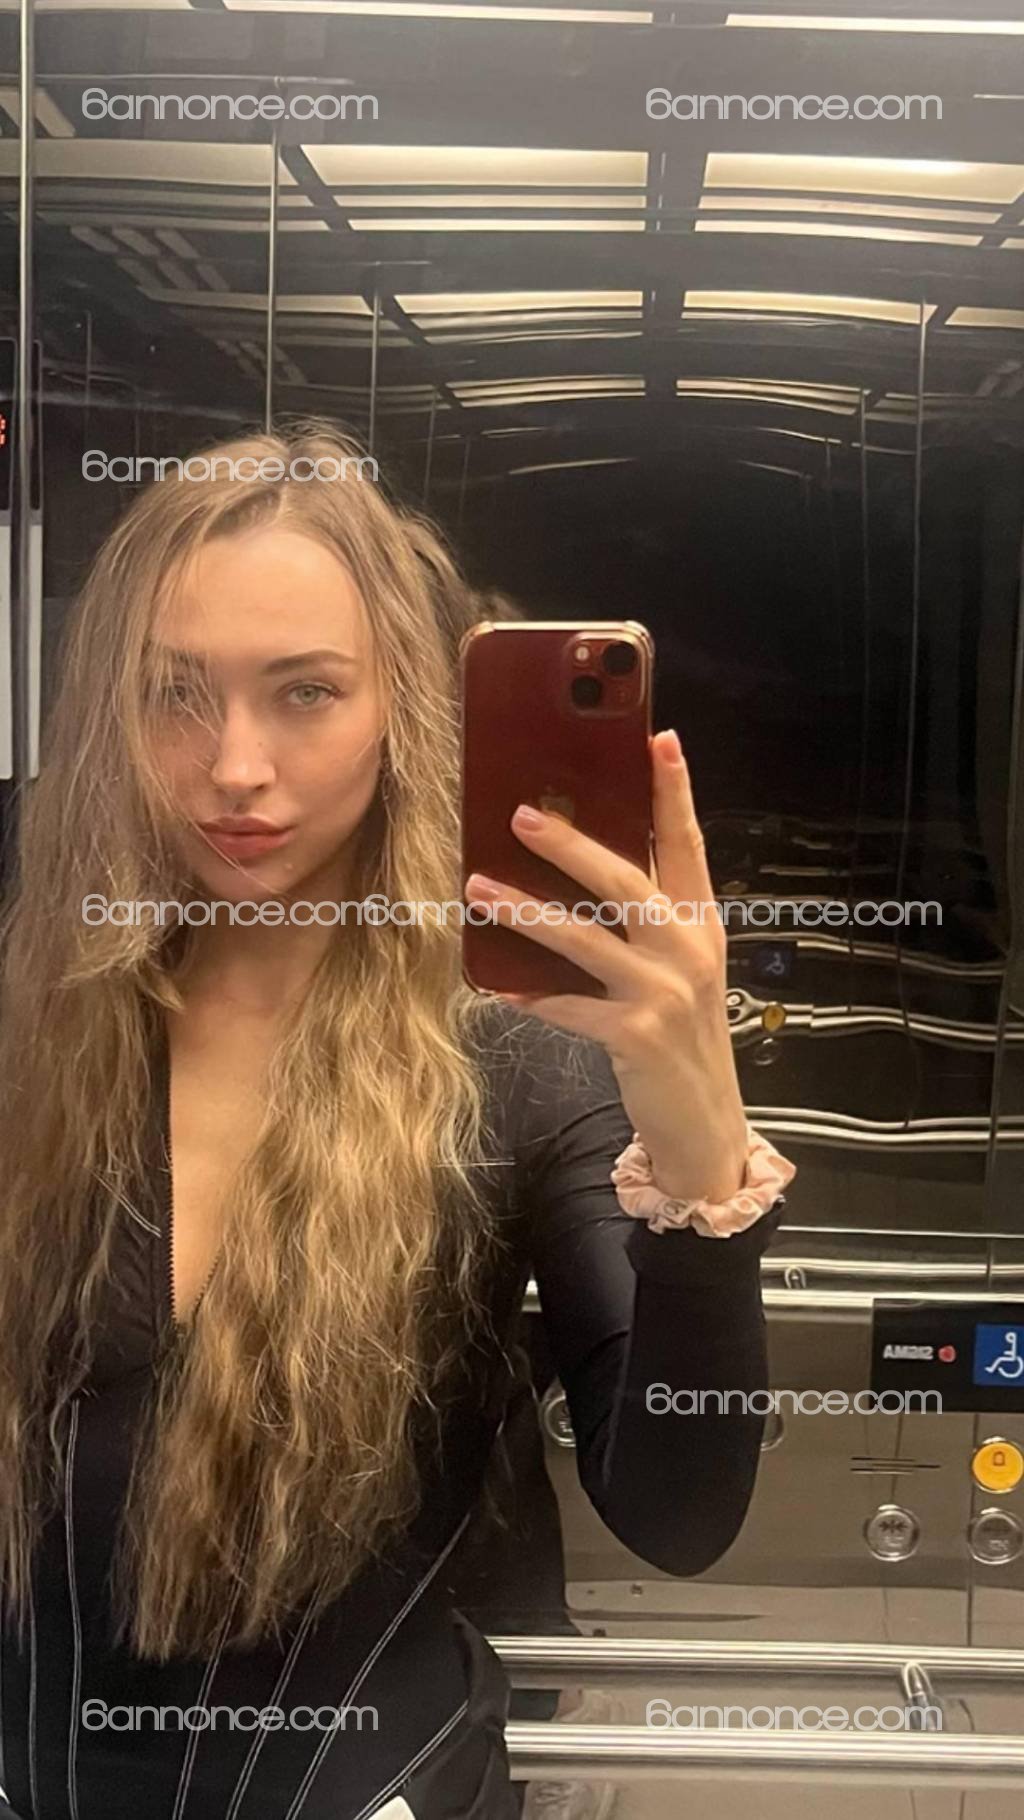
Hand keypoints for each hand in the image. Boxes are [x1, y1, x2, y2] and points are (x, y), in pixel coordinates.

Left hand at [464, 728, 748, 1202]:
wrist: (704, 1125)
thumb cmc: (679, 1035)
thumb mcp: (677, 970)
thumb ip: (642, 921)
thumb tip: (575, 863)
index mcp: (700, 925)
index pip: (688, 845)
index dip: (674, 791)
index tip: (659, 738)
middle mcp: (688, 951)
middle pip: (627, 881)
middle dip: (573, 844)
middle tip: (522, 813)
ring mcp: (665, 994)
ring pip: (586, 939)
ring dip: (527, 910)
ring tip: (479, 885)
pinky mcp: (637, 1036)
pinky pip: (567, 1005)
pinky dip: (527, 991)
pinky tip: (490, 979)